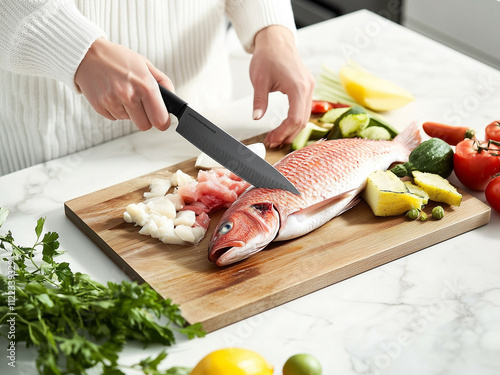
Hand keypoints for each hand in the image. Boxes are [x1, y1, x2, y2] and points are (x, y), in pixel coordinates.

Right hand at [74, 38, 173, 130]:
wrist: (87, 54)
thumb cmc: (118, 58)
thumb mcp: (145, 64)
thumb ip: (163, 82)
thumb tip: (173, 99)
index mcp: (144, 84)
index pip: (160, 119)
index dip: (163, 122)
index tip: (161, 120)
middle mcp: (128, 94)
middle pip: (145, 125)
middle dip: (145, 118)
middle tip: (141, 105)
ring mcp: (112, 101)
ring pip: (129, 121)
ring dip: (128, 111)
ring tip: (122, 93)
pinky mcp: (99, 106)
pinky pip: (114, 118)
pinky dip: (115, 109)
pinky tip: (112, 94)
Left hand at [250, 26, 314, 147]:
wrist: (276, 40)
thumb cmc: (268, 56)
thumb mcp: (259, 80)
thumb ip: (259, 101)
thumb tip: (256, 117)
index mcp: (298, 87)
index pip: (295, 119)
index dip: (283, 132)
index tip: (271, 139)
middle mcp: (308, 88)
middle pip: (302, 121)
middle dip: (288, 135)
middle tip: (272, 142)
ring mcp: (309, 88)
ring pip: (305, 117)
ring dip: (292, 129)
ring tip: (277, 137)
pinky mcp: (307, 87)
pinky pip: (304, 109)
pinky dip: (295, 120)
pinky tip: (284, 126)